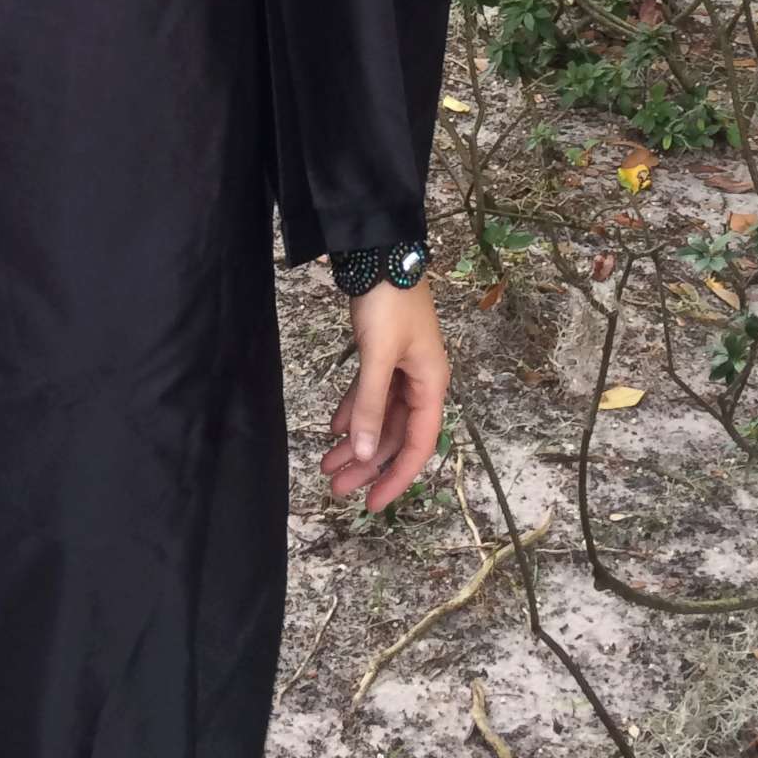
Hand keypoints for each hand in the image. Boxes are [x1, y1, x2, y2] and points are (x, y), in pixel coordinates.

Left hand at [321, 276, 449, 513]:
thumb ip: (371, 405)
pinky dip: (354, 411)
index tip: (373, 505)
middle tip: (335, 487)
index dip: (396, 477)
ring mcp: (401, 368)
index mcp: (431, 385)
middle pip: (395, 435)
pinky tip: (334, 428)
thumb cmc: (388, 303)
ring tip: (327, 465)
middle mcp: (420, 381)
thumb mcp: (378, 356)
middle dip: (367, 464)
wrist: (380, 252)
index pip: (418, 445)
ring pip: (380, 417)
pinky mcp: (381, 354)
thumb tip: (367, 454)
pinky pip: (369, 394)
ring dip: (356, 441)